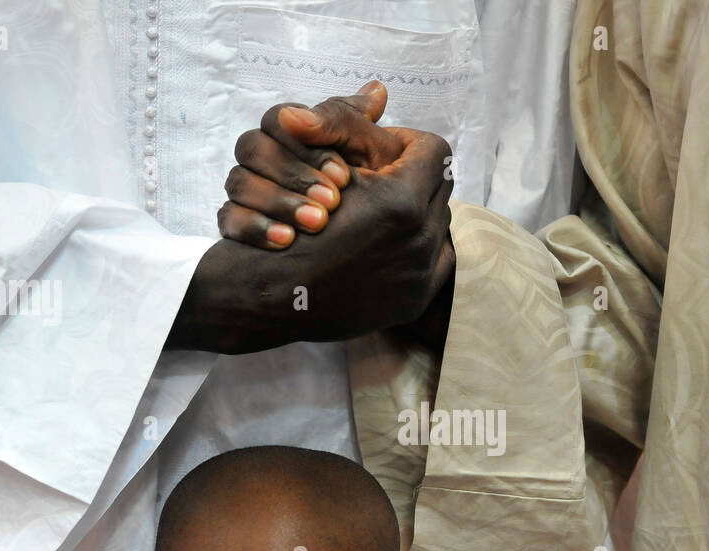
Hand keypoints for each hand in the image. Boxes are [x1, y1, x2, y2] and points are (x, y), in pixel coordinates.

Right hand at [167, 85, 454, 353]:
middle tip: (383, 182)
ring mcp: (420, 275)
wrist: (268, 296)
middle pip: (439, 189)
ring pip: (439, 224)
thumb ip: (349, 124)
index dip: (407, 145)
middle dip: (413, 180)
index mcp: (401, 202)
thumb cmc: (283, 222)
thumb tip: (377, 91)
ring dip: (415, 214)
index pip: (434, 151)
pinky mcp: (415, 301)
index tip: (384, 153)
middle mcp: (420, 241)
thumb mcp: (314, 161)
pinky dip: (414, 248)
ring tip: (384, 212)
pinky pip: (435, 261)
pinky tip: (387, 242)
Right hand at [217, 81, 410, 248]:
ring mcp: (246, 188)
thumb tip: (376, 91)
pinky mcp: (237, 222)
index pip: (279, 119)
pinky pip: (229, 219)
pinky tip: (287, 241)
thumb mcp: (374, 155)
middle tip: (333, 202)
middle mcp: (263, 156)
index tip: (344, 176)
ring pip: (239, 182)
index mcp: (291, 131)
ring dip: (279, 201)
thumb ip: (368, 125)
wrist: (365, 244)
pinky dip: (257, 228)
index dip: (309, 146)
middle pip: (253, 148)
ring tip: (318, 223)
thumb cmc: (369, 189)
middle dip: (295, 174)